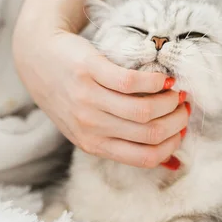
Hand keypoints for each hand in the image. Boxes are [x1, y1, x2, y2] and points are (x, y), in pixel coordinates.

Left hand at [13, 30, 188, 167]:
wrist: (37, 57)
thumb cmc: (69, 93)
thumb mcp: (89, 127)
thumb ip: (125, 144)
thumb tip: (172, 164)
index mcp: (92, 144)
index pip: (145, 157)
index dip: (172, 144)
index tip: (182, 129)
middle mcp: (89, 126)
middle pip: (150, 133)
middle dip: (177, 122)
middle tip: (184, 107)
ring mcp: (88, 99)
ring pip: (144, 110)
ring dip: (170, 101)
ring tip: (176, 91)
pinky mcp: (89, 71)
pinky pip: (131, 82)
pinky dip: (155, 80)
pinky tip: (162, 77)